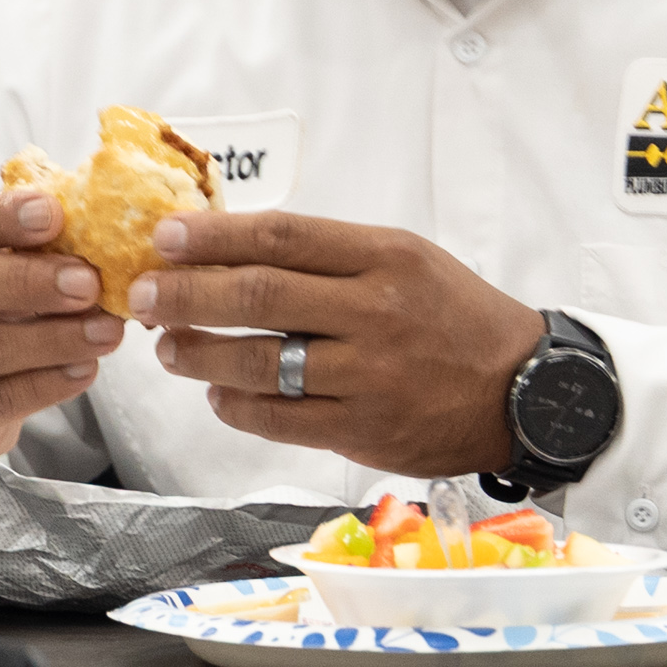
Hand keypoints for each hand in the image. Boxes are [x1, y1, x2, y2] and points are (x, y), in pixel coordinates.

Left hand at [129, 213, 546, 478]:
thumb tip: (235, 247)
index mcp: (385, 256)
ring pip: (256, 361)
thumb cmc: (455, 318)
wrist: (524, 391)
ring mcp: (367, 375)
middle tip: (142, 292)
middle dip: (184, 293)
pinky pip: (276, 417)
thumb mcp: (407, 260)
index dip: (212, 236)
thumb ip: (330, 254)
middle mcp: (374, 311)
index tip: (165, 237)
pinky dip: (233, 404)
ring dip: (197, 352)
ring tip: (166, 345)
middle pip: (257, 295)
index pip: (280, 237)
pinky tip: (214, 391)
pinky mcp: (362, 430)